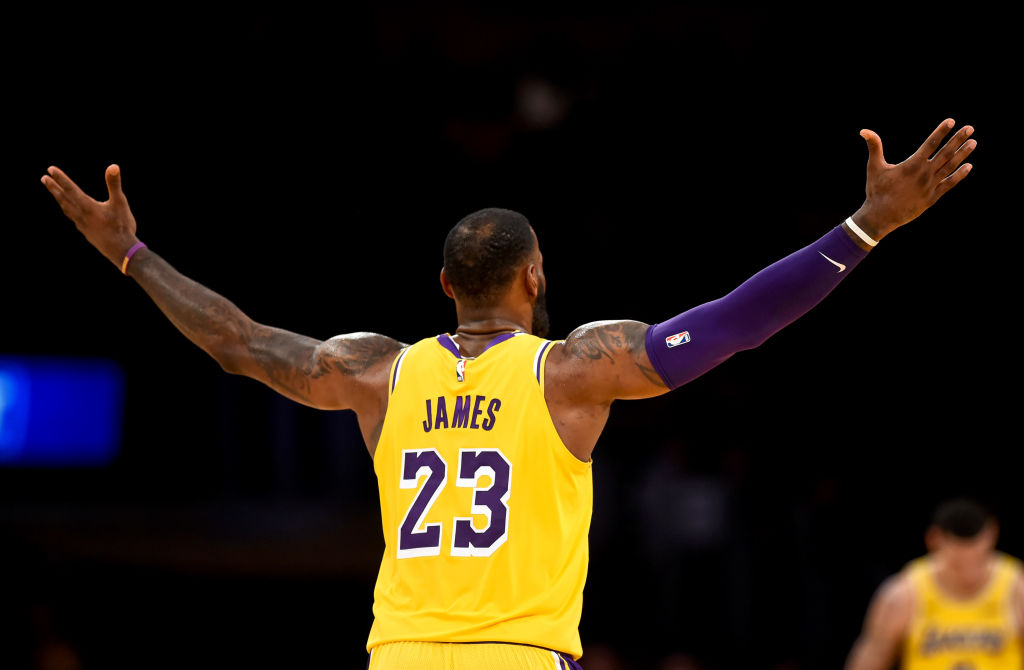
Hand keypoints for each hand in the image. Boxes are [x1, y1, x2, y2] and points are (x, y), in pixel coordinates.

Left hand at [41, 164, 139, 267]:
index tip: (50, 170)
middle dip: (54, 188)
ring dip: (60, 199)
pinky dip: (69, 211)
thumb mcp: (120, 202)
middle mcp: (80, 215)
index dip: (60, 178)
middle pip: (63, 198)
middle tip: (44, 178)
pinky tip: (72, 212)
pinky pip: (73, 218)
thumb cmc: (121, 226)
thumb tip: (113, 166)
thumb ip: (114, 184)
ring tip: (56, 193)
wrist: (121, 251)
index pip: (70, 189)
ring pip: (66, 209)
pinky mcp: (87, 233)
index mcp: (87, 206)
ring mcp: (82, 225)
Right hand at [852, 118, 975, 241]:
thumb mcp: (874, 167)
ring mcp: (930, 186)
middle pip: (945, 153)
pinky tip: (968, 166)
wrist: (880, 216)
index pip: (930, 144)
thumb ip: (874, 147)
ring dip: (962, 154)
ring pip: (950, 167)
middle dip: (958, 139)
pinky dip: (960, 175)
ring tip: (973, 142)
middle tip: (970, 128)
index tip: (952, 121)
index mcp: (912, 165)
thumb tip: (864, 130)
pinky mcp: (932, 198)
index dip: (941, 131)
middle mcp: (924, 174)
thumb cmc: (876, 190)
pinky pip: (949, 184)